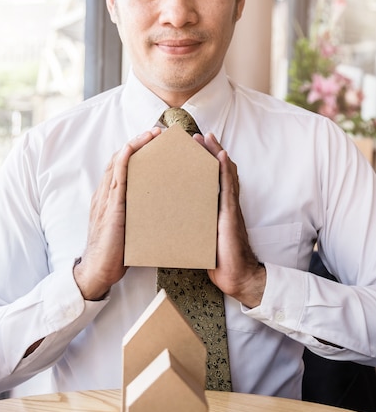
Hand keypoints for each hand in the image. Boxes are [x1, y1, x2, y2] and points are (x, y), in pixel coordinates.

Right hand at [73, 128, 161, 299]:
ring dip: (134, 145)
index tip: (151, 141)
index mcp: (108, 199)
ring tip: (152, 134)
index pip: (120, 168)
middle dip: (137, 142)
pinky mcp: (110, 206)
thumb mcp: (126, 229)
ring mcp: (105, 199)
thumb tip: (156, 209)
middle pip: (118, 159)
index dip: (133, 151)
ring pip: (118, 163)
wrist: (98, 271)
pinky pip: (116, 176)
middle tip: (156, 132)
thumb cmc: (114, 254)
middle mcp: (104, 194)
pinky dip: (123, 159)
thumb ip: (134, 215)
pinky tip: (132, 148)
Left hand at [194, 132, 265, 307]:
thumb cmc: (219, 259)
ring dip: (216, 154)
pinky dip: (225, 170)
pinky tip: (221, 157)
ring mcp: (229, 207)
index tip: (195, 147)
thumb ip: (194, 223)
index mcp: (218, 208)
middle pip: (219, 170)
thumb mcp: (202, 236)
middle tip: (197, 135)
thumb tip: (175, 218)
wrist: (236, 275)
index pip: (213, 179)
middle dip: (210, 151)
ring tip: (206, 138)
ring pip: (224, 174)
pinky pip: (228, 187)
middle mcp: (225, 203)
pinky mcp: (230, 213)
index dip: (206, 162)